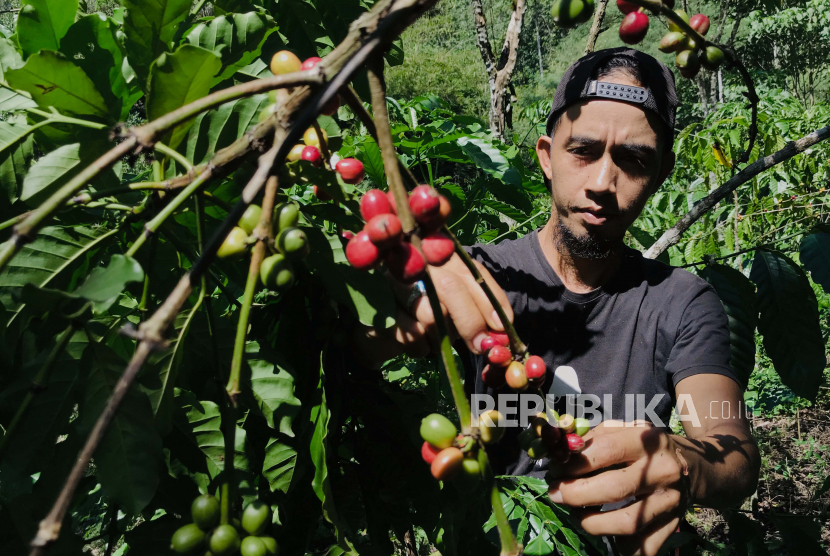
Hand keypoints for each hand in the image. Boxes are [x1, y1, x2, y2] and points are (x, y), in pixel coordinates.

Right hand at [352, 252, 512, 366]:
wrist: (381, 329)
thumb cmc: (425, 315)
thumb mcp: (455, 308)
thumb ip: (478, 310)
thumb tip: (502, 328)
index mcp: (439, 257)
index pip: (470, 272)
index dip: (489, 300)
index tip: (502, 327)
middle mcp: (415, 262)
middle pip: (451, 287)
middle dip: (470, 322)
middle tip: (481, 346)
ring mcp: (393, 284)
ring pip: (431, 315)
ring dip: (443, 339)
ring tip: (440, 341)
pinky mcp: (380, 310)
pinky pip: (413, 336)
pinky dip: (423, 349)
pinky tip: (420, 345)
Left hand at [548, 421, 689, 555]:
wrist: (692, 464)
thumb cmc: (646, 445)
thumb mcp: (624, 429)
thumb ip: (594, 438)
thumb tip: (561, 453)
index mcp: (646, 441)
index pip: (606, 451)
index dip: (576, 463)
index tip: (557, 470)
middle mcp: (661, 470)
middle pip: (614, 489)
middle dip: (576, 494)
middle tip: (557, 494)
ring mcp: (669, 501)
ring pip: (627, 523)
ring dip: (592, 523)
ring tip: (577, 515)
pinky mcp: (672, 525)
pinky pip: (644, 547)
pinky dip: (620, 547)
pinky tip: (606, 533)